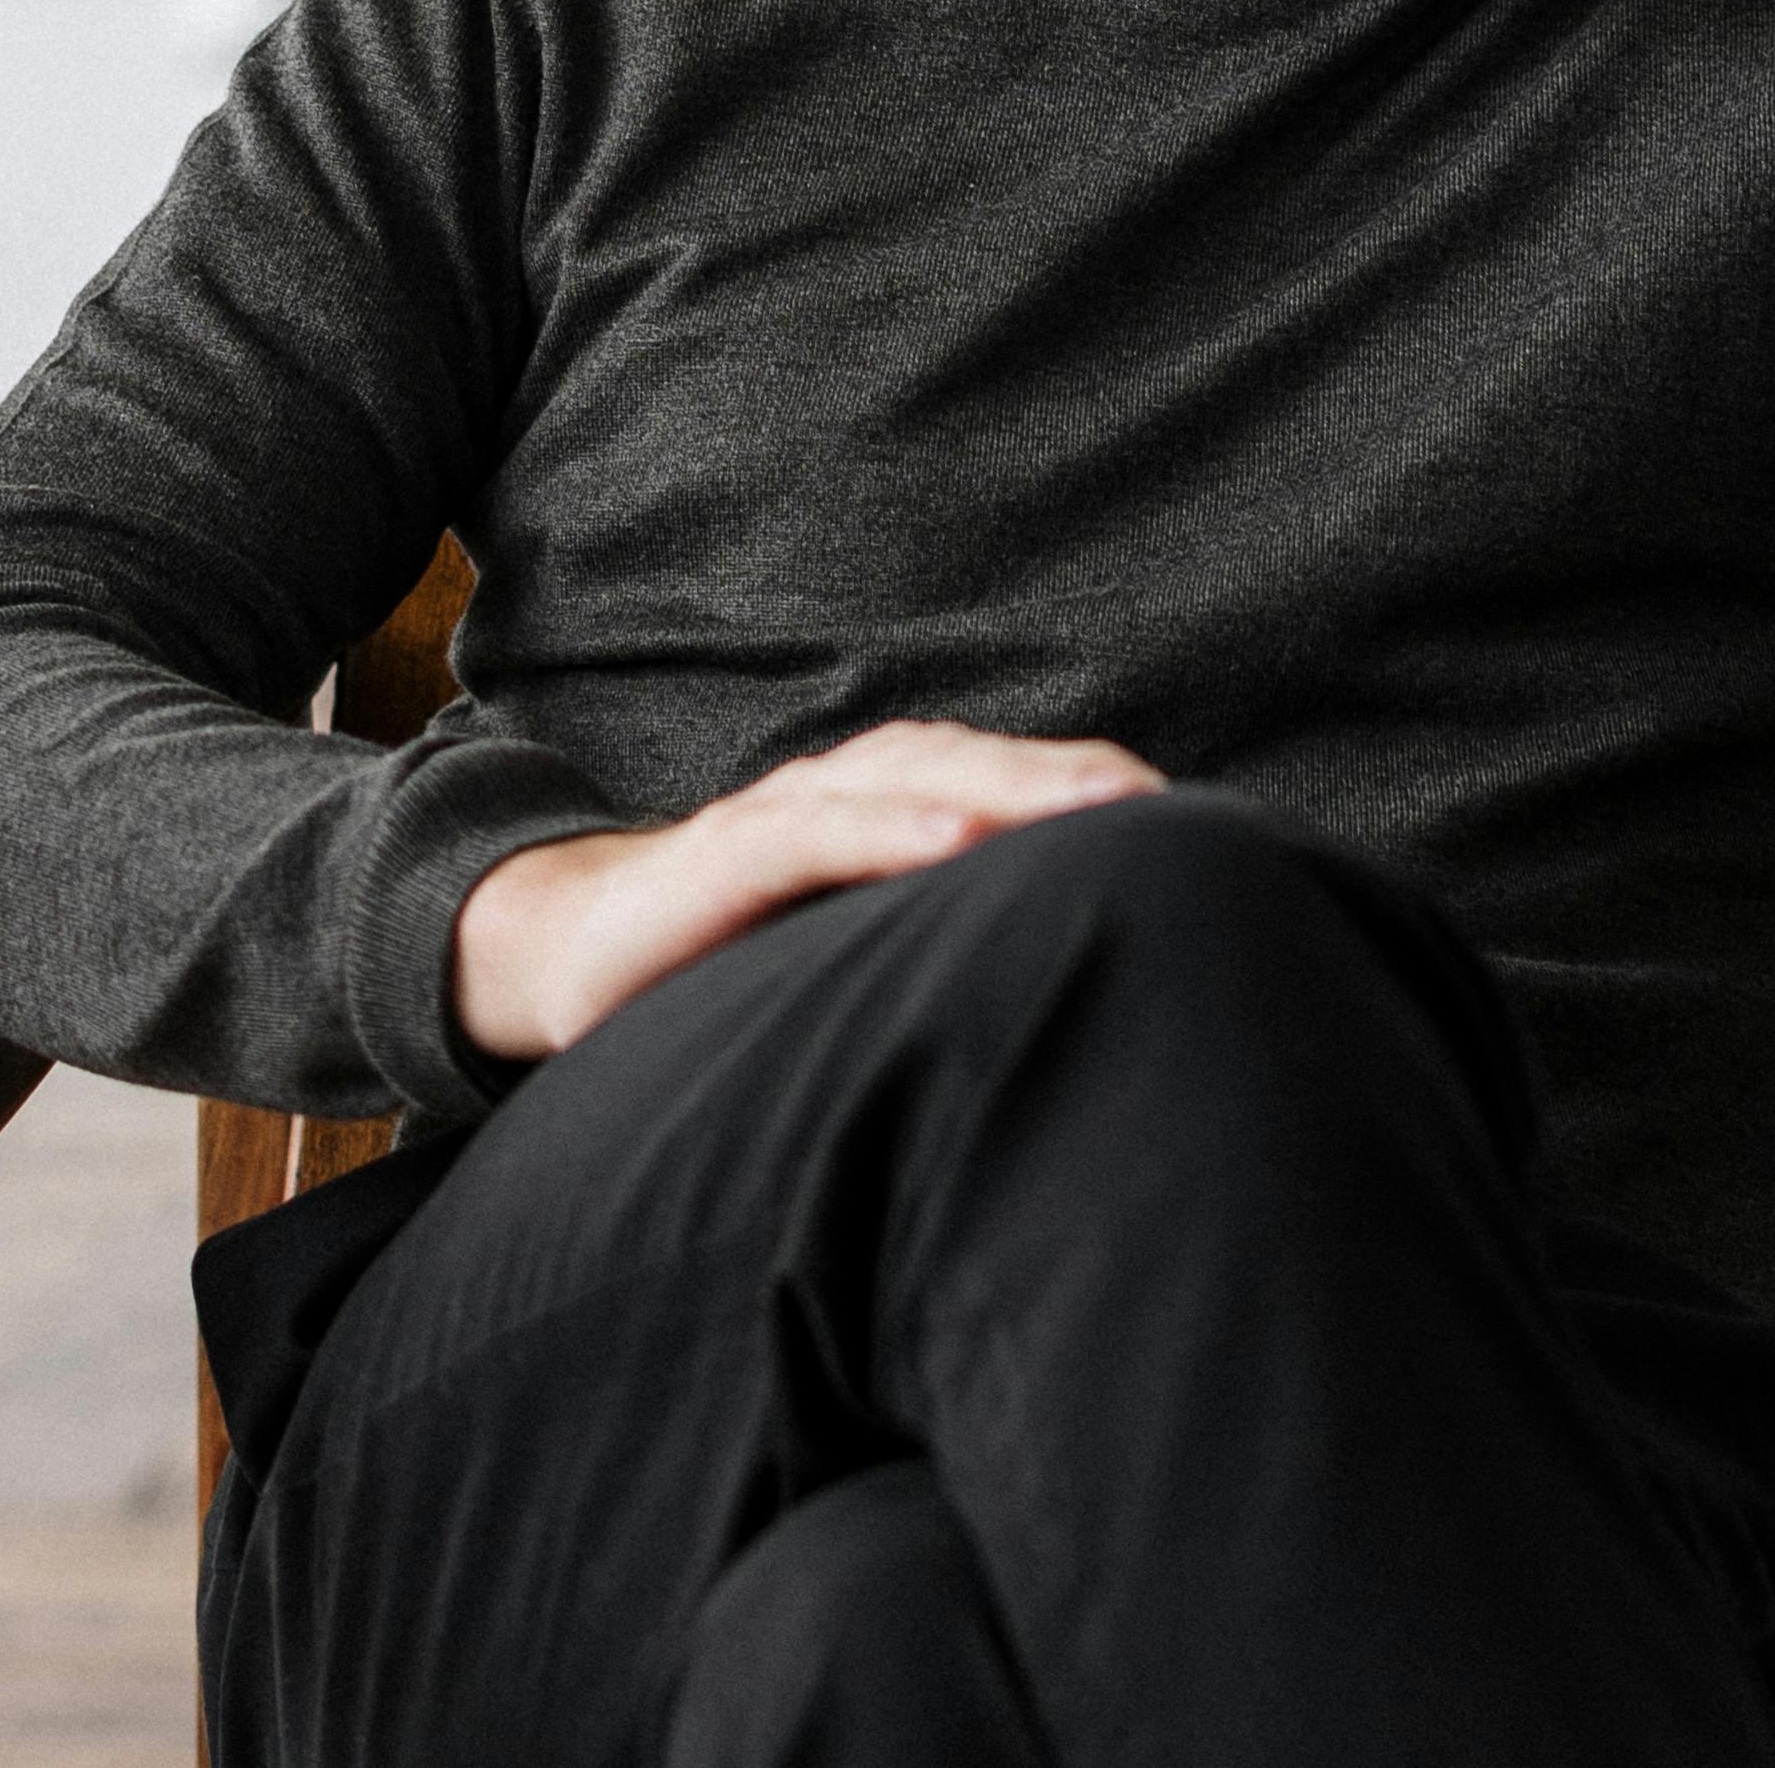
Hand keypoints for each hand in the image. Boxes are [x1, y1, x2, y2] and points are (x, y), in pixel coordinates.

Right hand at [450, 721, 1163, 1060]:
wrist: (565, 952)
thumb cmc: (732, 959)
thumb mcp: (857, 958)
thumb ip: (948, 956)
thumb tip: (1078, 1006)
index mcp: (894, 808)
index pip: (1022, 787)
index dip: (1108, 797)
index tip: (1209, 837)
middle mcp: (851, 791)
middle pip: (991, 768)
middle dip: (1088, 782)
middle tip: (1187, 815)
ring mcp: (786, 816)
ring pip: (918, 778)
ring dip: (1015, 788)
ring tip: (1107, 810)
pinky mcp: (724, 854)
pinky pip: (818, 833)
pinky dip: (891, 830)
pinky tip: (958, 841)